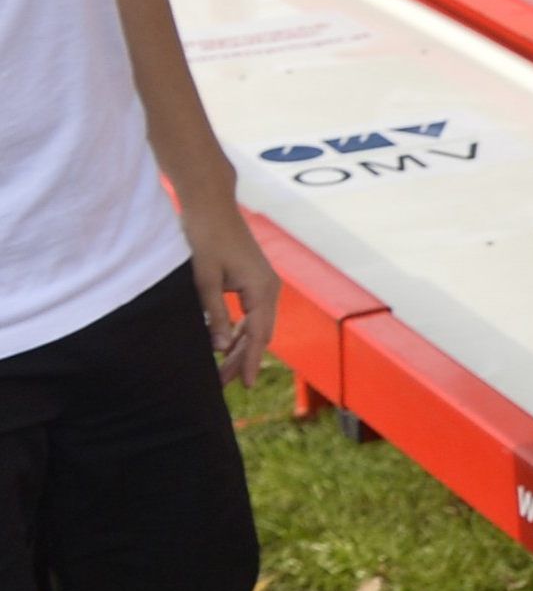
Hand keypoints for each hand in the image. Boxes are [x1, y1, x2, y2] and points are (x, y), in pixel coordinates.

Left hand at [181, 181, 279, 389]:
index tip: (242, 386)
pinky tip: (224, 344)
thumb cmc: (206, 238)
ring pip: (256, 325)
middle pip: (260, 334)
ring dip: (240, 348)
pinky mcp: (254, 280)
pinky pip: (252, 314)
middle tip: (222, 386)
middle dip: (242, 360)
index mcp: (262, 288)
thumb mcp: (205, 279)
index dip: (249, 362)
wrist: (211, 204)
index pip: (258, 335)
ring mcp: (264, 283)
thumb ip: (215, 313)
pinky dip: (240, 332)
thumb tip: (221, 347)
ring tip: (220, 372)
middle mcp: (270, 287)